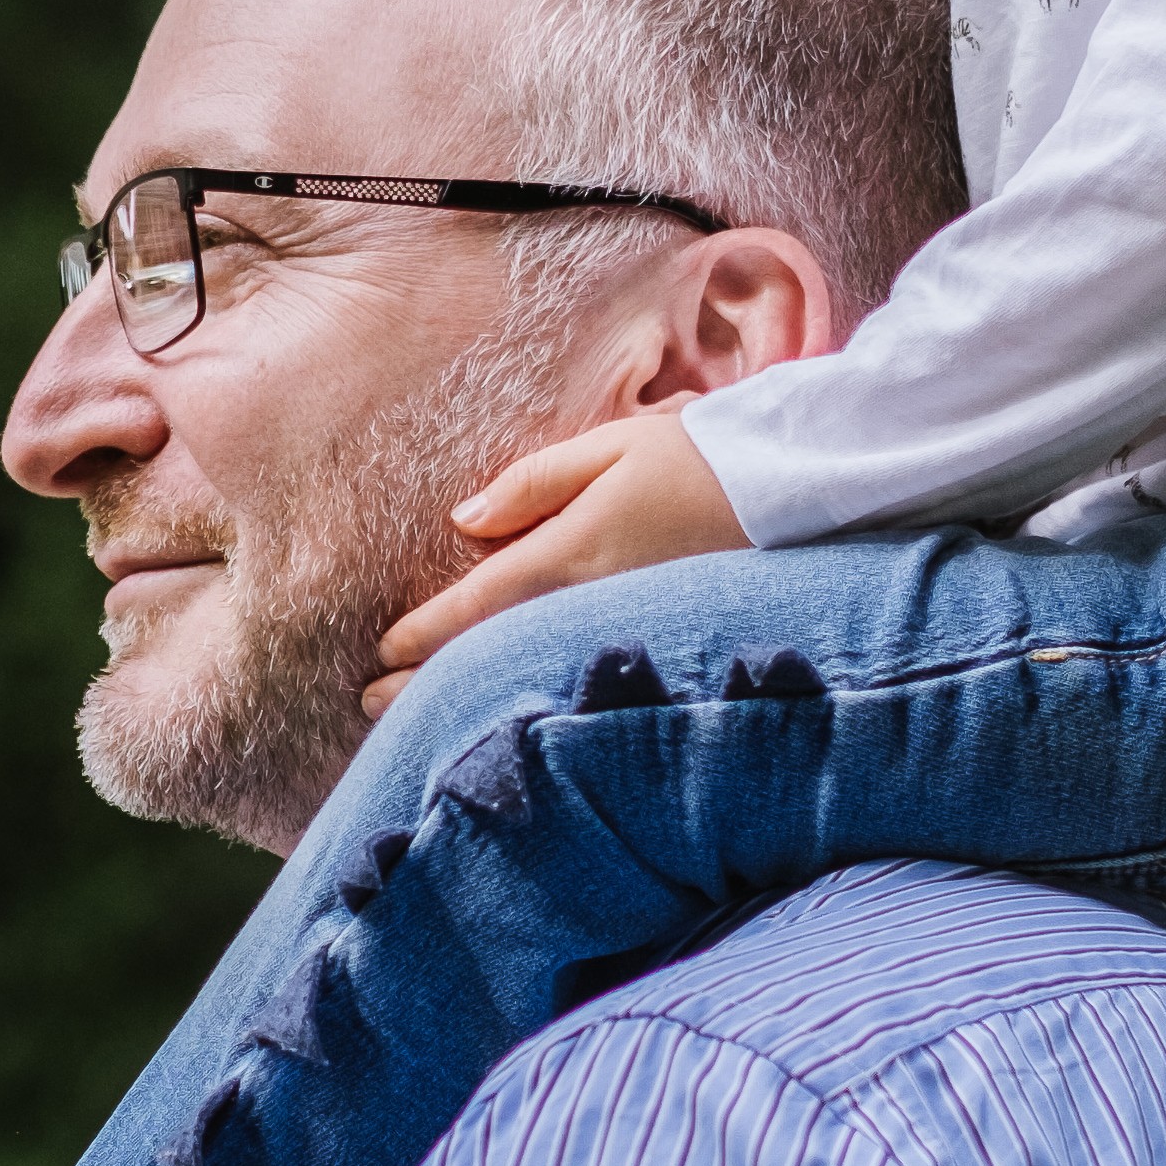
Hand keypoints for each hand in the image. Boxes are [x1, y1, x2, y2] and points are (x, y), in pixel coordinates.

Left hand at [365, 411, 749, 715]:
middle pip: (489, 653)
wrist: (794, 497)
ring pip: (526, 672)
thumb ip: (532, 486)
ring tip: (421, 716)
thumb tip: (463, 522)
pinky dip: (525, 692)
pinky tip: (505, 708)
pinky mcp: (650, 650)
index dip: (420, 634)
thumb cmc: (698, 460)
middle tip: (371, 706)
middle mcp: (588, 606)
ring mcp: (620, 634)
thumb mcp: (609, 448)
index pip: (474, 606)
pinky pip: (568, 676)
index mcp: (569, 555)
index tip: (377, 655)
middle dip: (427, 682)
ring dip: (468, 694)